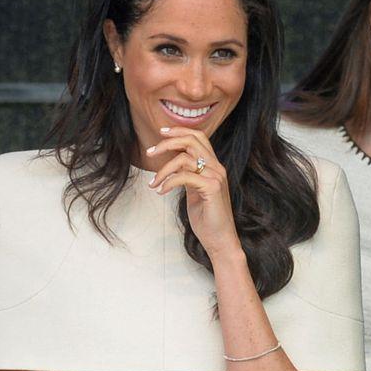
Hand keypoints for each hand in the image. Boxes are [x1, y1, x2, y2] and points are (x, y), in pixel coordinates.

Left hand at [148, 126, 240, 258]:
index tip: (162, 132)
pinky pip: (184, 176)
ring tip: (153, 182)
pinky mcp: (212, 188)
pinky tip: (161, 191)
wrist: (220, 239)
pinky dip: (168, 182)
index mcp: (214, 166)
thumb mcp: (194, 192)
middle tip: (150, 152)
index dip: (180, 131)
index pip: (199, 137)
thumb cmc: (207, 219)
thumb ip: (188, 176)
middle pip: (192, 141)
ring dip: (163, 169)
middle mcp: (217, 168)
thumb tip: (173, 166)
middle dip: (167, 143)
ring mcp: (216, 177)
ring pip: (184, 158)